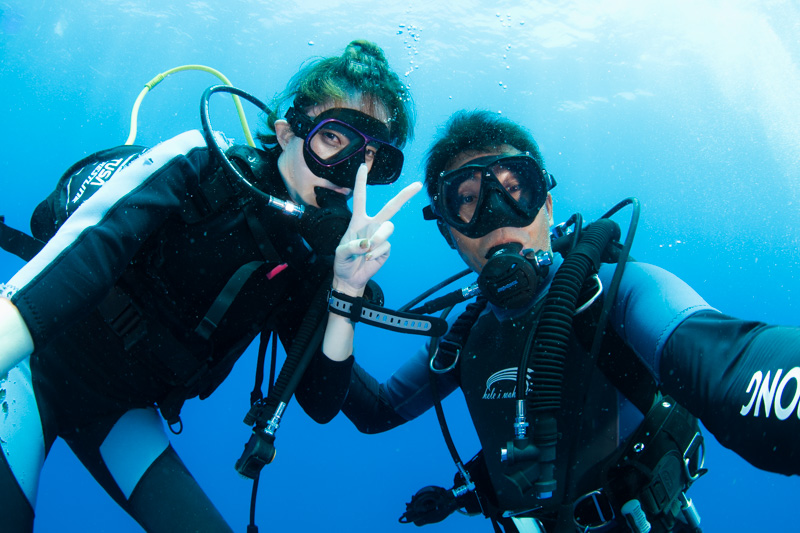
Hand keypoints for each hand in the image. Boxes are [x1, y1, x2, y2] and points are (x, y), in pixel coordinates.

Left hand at [333, 164, 421, 295]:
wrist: (350, 278)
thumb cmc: (343, 262)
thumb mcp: (340, 252)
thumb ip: (352, 246)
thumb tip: (367, 244)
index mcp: (358, 221)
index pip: (360, 198)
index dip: (361, 182)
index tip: (362, 166)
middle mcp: (371, 225)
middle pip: (390, 207)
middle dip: (404, 195)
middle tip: (417, 185)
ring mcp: (380, 237)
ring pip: (388, 227)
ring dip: (378, 237)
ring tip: (367, 250)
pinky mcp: (386, 249)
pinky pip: (385, 246)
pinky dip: (375, 253)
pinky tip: (368, 259)